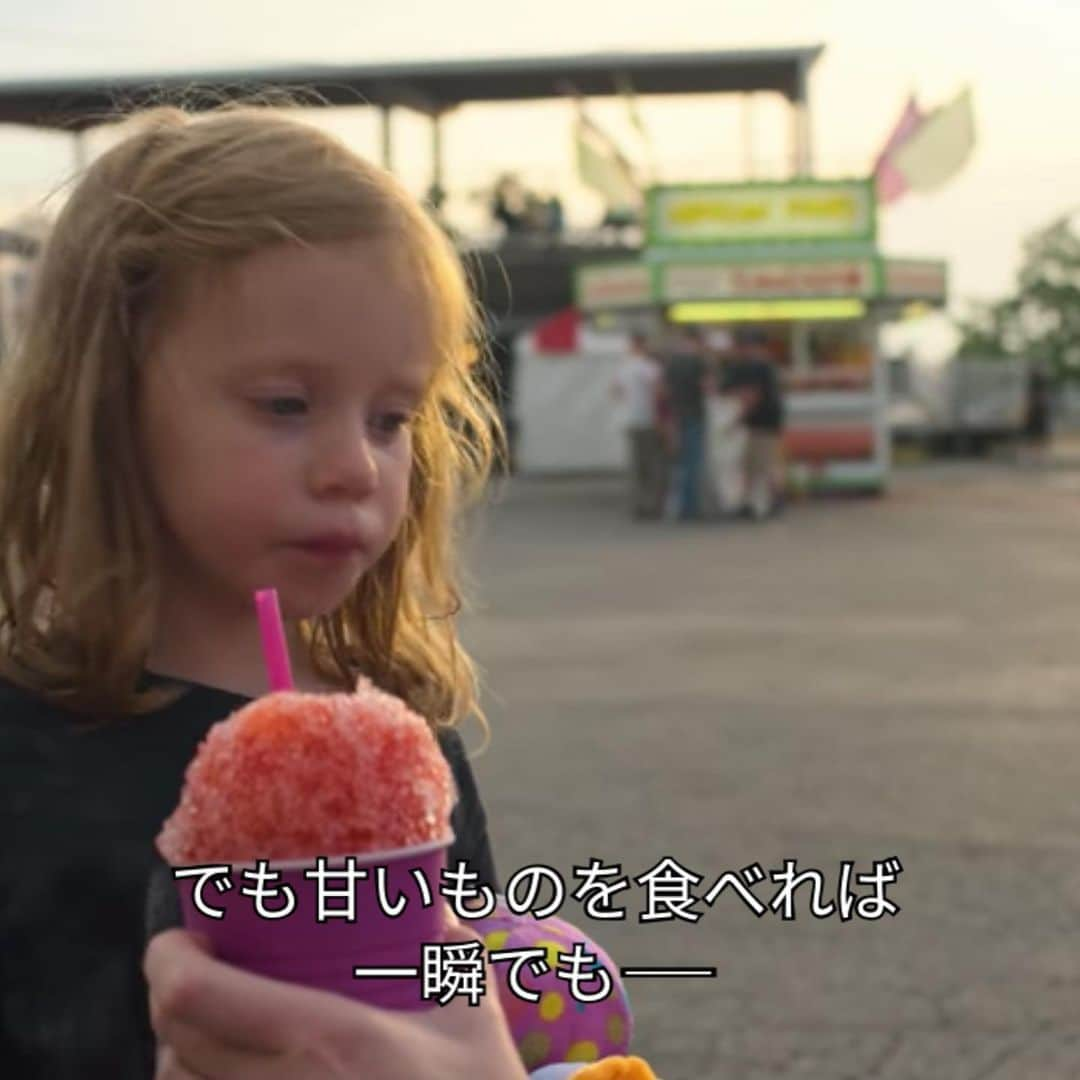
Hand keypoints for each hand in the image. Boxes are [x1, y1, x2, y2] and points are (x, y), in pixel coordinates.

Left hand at [146, 918, 527, 1079]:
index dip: (168, 961)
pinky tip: (229, 1073)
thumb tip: (429, 902)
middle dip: (170, 1000)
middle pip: (173, 1046)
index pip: (197, 998)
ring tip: (210, 1026)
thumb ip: (446, 946)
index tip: (182, 937)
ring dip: (179, 1054)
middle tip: (200, 969)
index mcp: (329, 1040)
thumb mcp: (472, 1010)